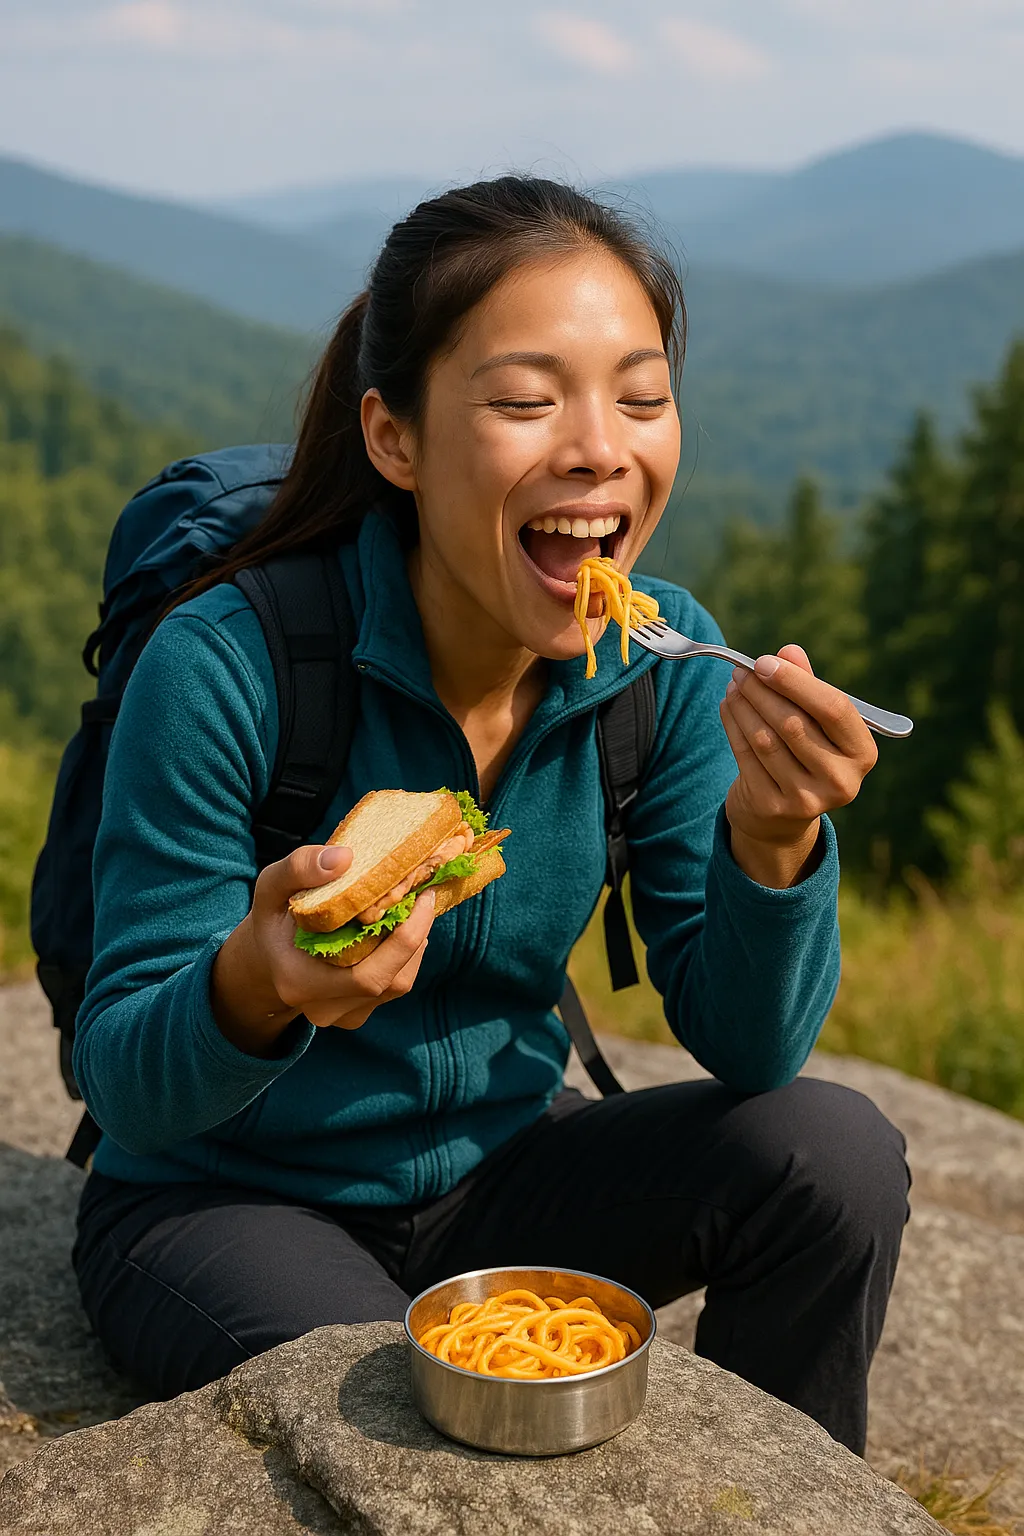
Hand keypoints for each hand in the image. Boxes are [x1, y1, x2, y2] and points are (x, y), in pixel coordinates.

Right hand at [211, 842, 435, 1054]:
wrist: (266, 958)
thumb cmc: (273, 919)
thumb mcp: (271, 886)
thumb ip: (299, 868)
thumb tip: (344, 858)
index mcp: (301, 983)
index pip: (368, 976)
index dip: (404, 939)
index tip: (421, 896)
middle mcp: (325, 1010)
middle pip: (392, 980)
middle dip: (416, 935)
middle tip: (423, 895)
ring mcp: (344, 1016)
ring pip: (400, 982)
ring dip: (415, 943)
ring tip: (412, 907)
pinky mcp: (360, 1011)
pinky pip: (396, 983)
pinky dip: (407, 953)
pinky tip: (400, 926)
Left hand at [719, 644, 877, 888]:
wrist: (783, 818)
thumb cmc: (807, 753)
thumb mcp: (817, 722)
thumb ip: (808, 686)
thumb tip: (789, 651)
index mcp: (862, 753)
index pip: (834, 708)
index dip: (796, 682)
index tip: (766, 662)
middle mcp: (840, 780)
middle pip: (794, 724)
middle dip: (763, 691)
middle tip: (743, 670)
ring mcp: (806, 799)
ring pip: (765, 739)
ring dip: (744, 705)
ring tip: (734, 684)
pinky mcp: (771, 806)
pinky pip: (745, 755)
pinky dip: (733, 724)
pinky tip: (728, 705)